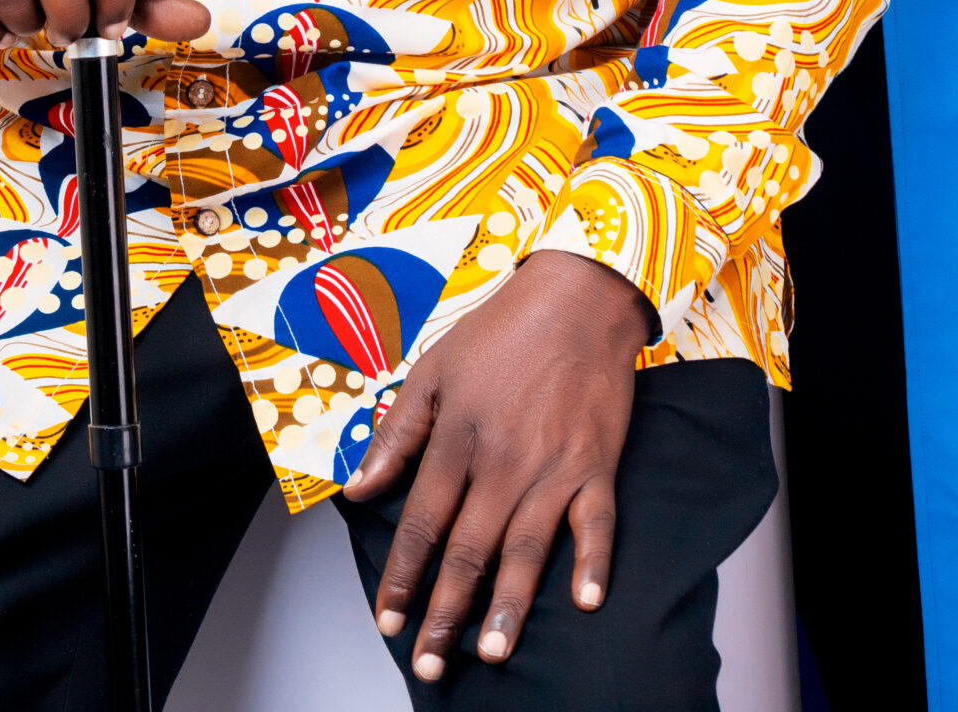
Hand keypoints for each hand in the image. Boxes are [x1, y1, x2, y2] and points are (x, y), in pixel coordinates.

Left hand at [344, 247, 653, 680]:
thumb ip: (396, 433)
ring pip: (526, 550)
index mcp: (457, 439)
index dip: (402, 577)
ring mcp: (554, 467)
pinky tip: (587, 603)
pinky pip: (598, 524)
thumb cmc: (503, 329)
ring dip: (507, 606)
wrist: (578, 295)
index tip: (388, 620)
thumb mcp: (433, 369)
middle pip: (468, 551)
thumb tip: (359, 489)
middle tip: (430, 663)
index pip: (421, 524)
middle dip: (444, 612)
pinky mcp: (597, 464)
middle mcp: (503, 462)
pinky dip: (593, 563)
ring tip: (490, 652)